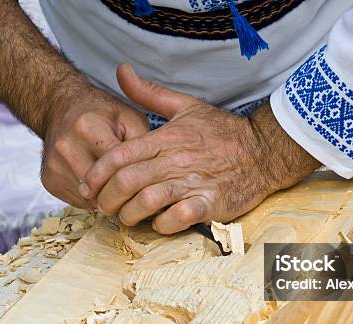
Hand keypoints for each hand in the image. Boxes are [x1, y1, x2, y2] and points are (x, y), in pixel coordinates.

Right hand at [41, 84, 147, 207]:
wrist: (61, 109)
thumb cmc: (101, 114)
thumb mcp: (129, 118)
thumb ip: (143, 144)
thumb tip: (156, 176)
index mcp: (88, 128)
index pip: (118, 168)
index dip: (138, 179)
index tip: (150, 184)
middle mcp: (67, 148)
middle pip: (103, 188)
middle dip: (123, 192)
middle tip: (138, 192)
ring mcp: (54, 166)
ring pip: (91, 199)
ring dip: (108, 198)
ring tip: (120, 187)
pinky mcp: (49, 181)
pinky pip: (78, 202)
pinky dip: (93, 198)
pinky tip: (100, 185)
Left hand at [81, 65, 318, 233]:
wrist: (264, 151)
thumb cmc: (223, 132)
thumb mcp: (186, 105)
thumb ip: (149, 92)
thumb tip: (120, 70)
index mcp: (166, 138)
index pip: (119, 156)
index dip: (96, 174)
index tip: (88, 187)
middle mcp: (176, 160)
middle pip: (127, 181)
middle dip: (107, 199)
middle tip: (104, 207)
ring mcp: (194, 182)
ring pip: (148, 200)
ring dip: (130, 214)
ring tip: (127, 218)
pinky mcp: (211, 203)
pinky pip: (179, 217)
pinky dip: (163, 224)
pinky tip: (159, 223)